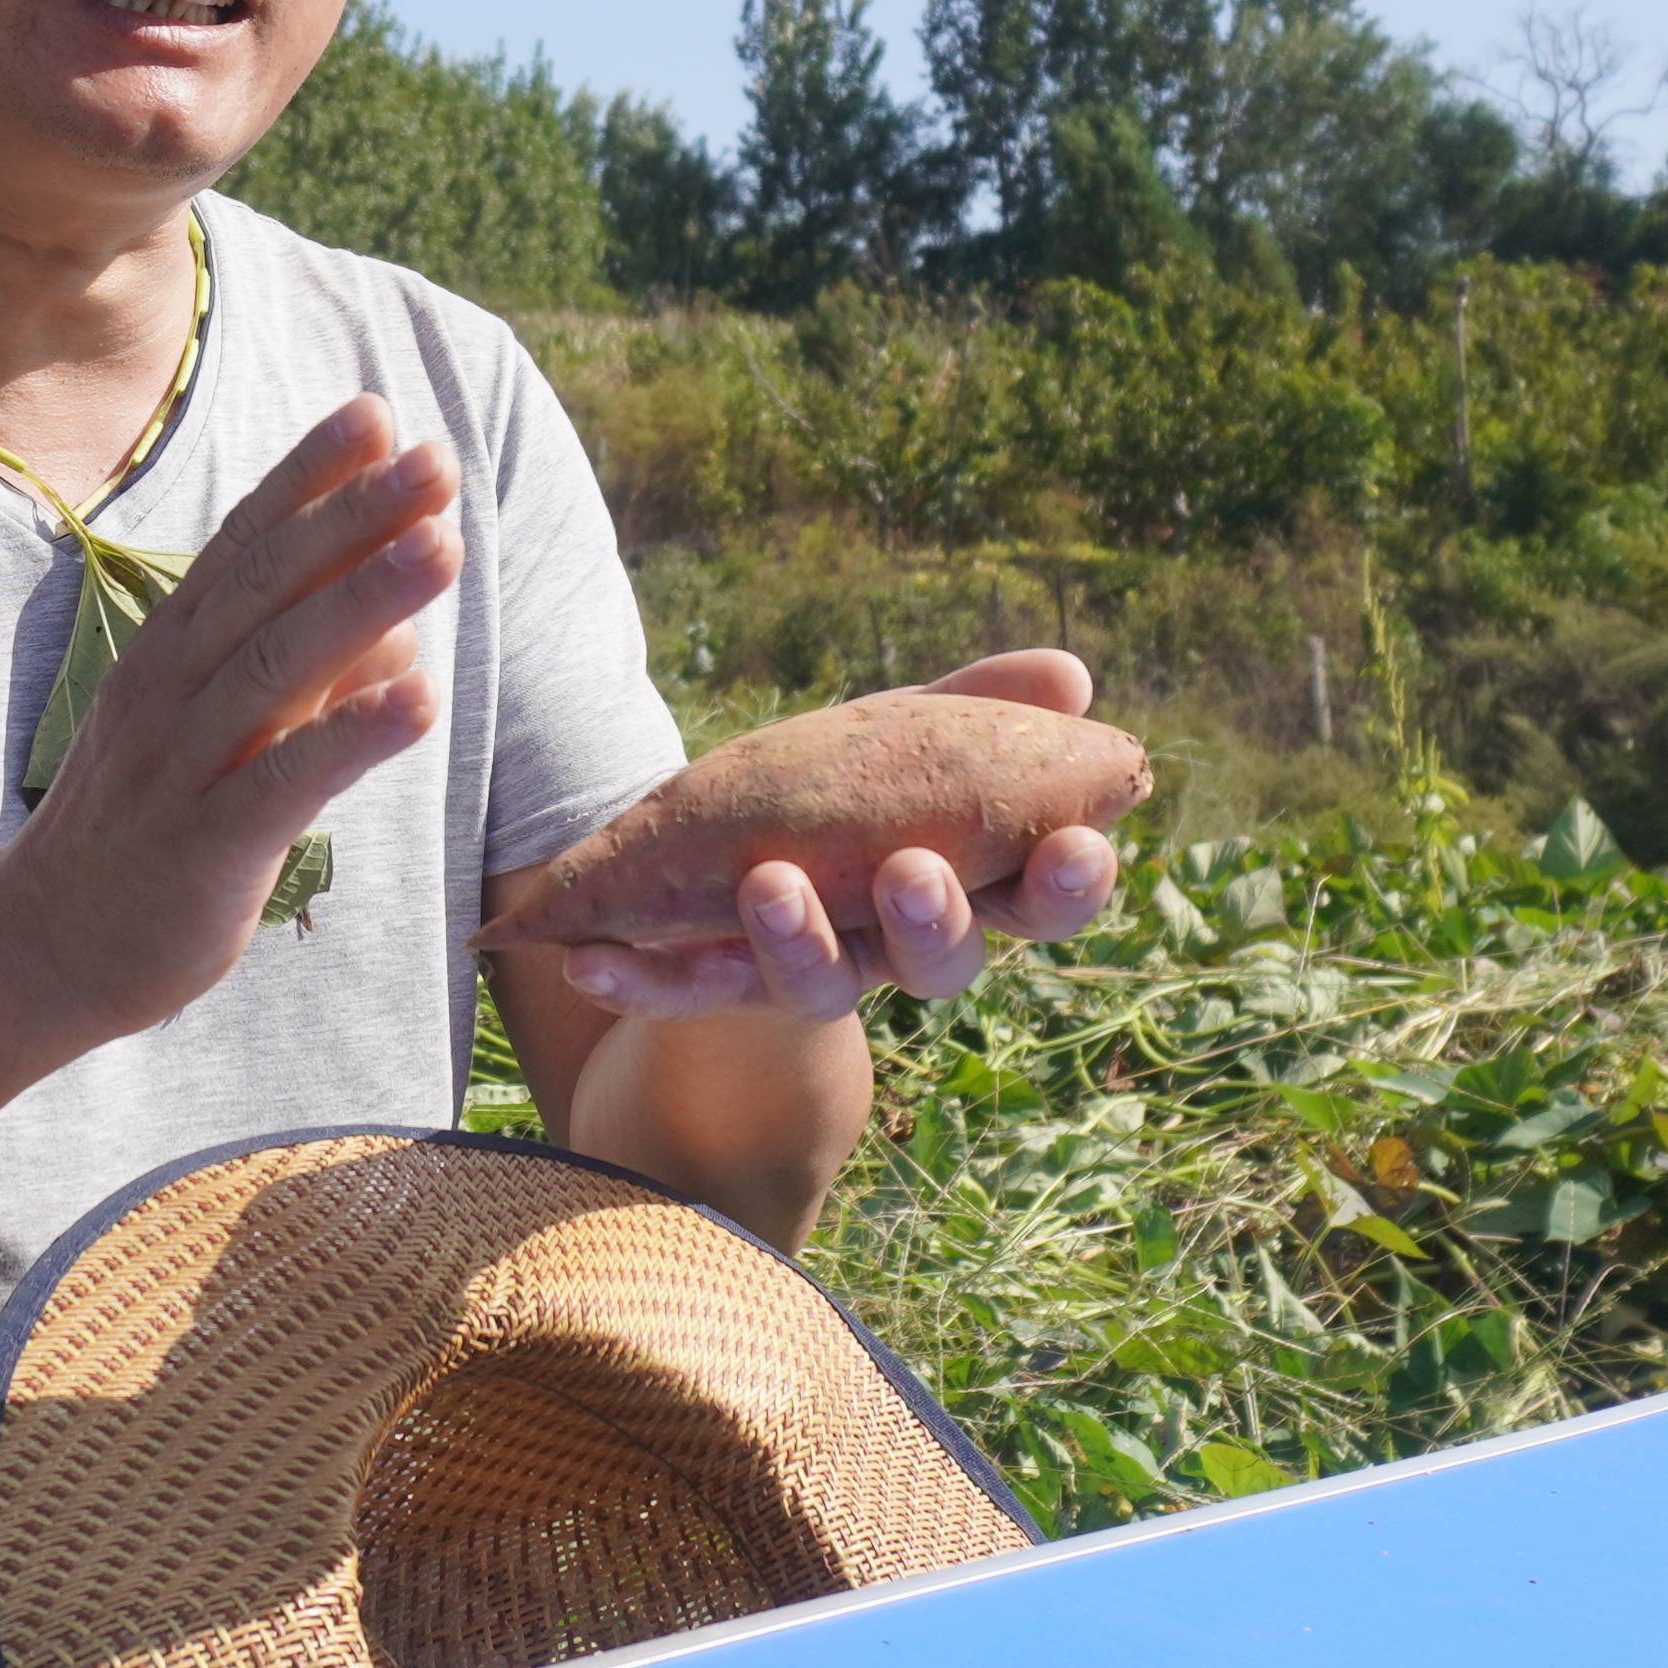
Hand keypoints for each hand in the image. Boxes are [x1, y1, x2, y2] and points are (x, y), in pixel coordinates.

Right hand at [0, 394, 457, 1044]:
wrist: (41, 948)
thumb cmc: (148, 832)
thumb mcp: (226, 738)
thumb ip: (306, 680)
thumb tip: (397, 627)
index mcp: (171, 652)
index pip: (245, 544)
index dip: (309, 476)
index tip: (375, 412)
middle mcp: (170, 690)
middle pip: (268, 585)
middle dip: (354, 516)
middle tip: (435, 460)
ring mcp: (181, 764)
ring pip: (278, 666)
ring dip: (364, 600)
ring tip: (444, 546)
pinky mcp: (203, 845)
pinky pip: (284, 780)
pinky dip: (351, 735)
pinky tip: (419, 702)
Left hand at [559, 649, 1123, 1023]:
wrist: (752, 896)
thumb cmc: (867, 806)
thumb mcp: (918, 741)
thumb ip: (985, 707)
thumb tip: (1070, 674)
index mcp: (970, 890)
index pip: (1041, 903)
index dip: (1068, 885)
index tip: (1077, 847)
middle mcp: (898, 948)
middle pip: (939, 961)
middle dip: (932, 920)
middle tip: (914, 872)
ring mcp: (810, 974)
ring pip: (818, 983)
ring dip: (795, 940)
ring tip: (768, 883)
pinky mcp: (720, 987)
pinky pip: (682, 994)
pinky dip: (639, 982)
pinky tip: (590, 959)